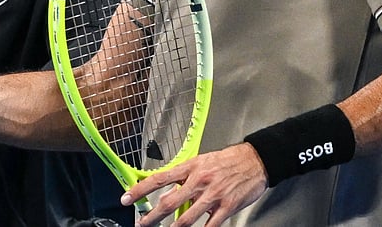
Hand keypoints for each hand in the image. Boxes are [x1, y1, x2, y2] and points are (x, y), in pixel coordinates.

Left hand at [125, 143, 267, 225]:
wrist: (255, 160)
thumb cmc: (227, 161)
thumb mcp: (201, 162)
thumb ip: (184, 176)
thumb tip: (167, 189)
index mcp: (190, 167)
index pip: (158, 178)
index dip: (140, 190)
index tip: (127, 198)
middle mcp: (199, 181)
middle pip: (169, 201)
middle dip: (152, 215)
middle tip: (141, 222)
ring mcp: (213, 195)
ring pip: (186, 217)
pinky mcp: (226, 207)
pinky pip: (210, 225)